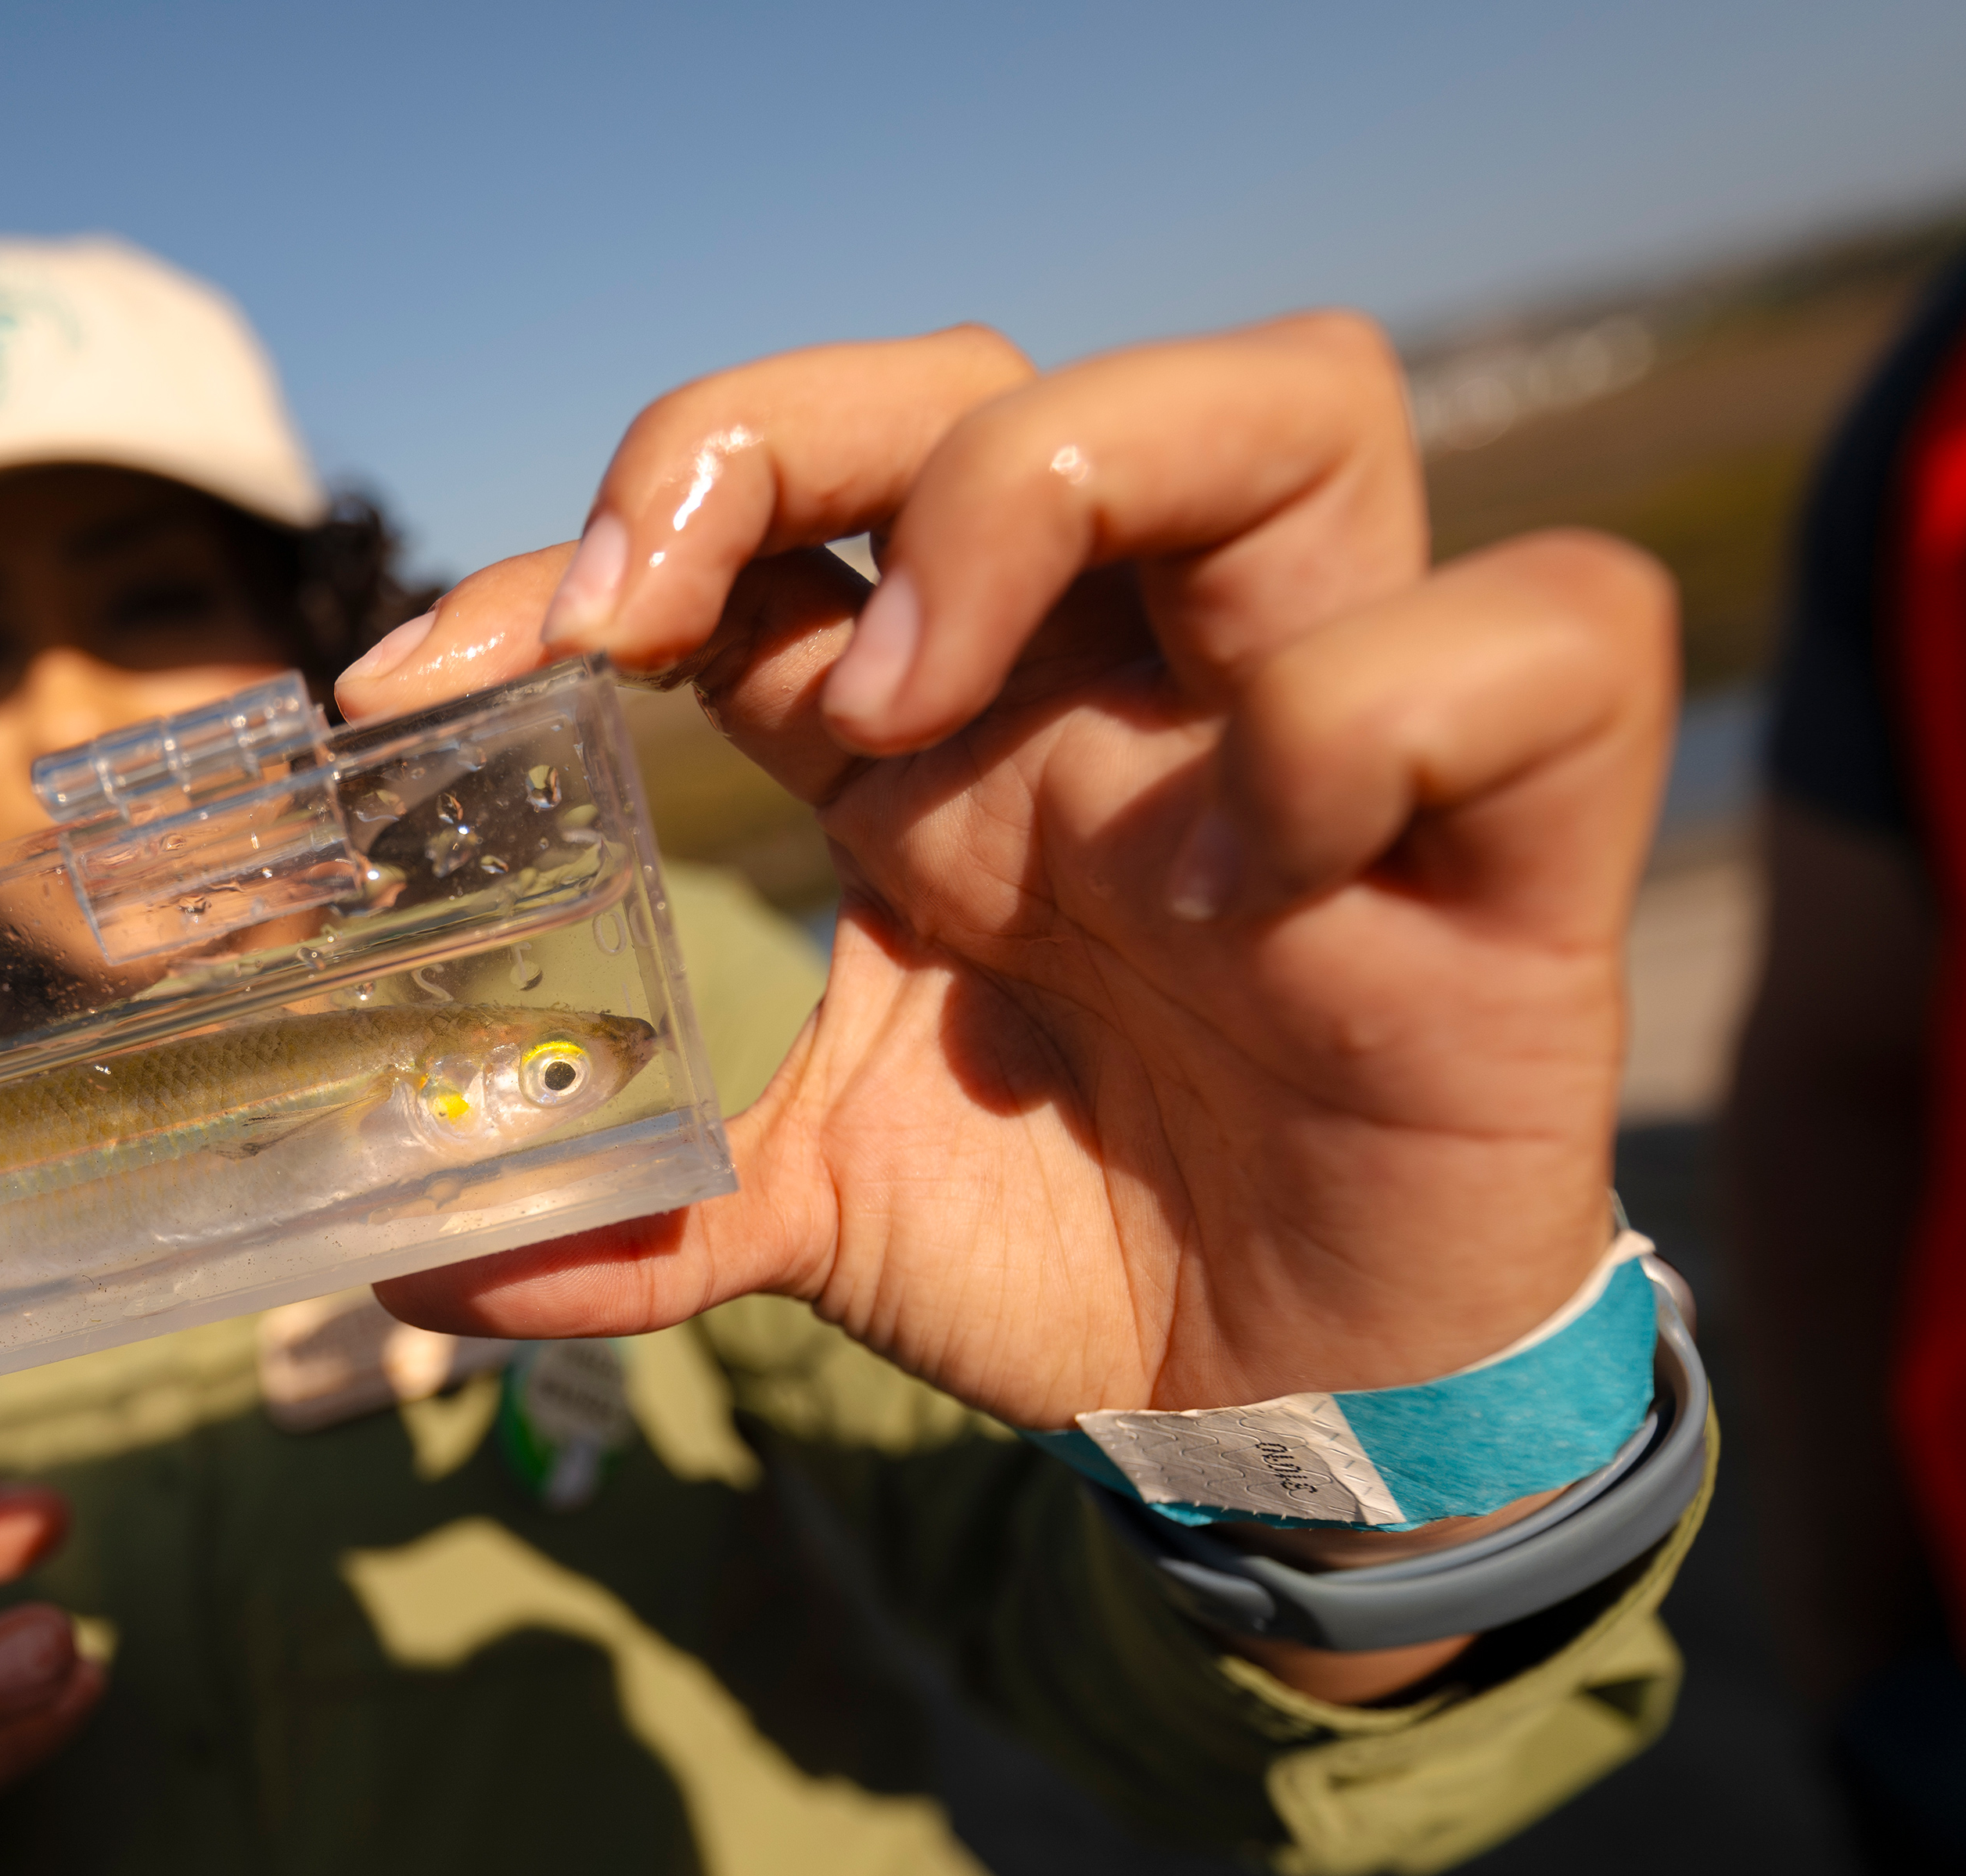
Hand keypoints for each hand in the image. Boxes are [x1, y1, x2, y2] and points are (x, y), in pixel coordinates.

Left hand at [341, 317, 1668, 1432]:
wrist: (1287, 1405)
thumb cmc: (1073, 1245)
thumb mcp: (815, 1216)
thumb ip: (635, 1215)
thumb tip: (421, 1264)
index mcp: (941, 742)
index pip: (771, 517)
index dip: (597, 530)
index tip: (424, 676)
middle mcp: (1118, 696)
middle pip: (997, 380)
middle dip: (799, 439)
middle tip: (663, 633)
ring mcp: (1321, 748)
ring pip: (1294, 401)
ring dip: (1069, 490)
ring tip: (920, 711)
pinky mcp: (1516, 851)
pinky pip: (1544, 643)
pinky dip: (1385, 714)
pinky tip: (1252, 872)